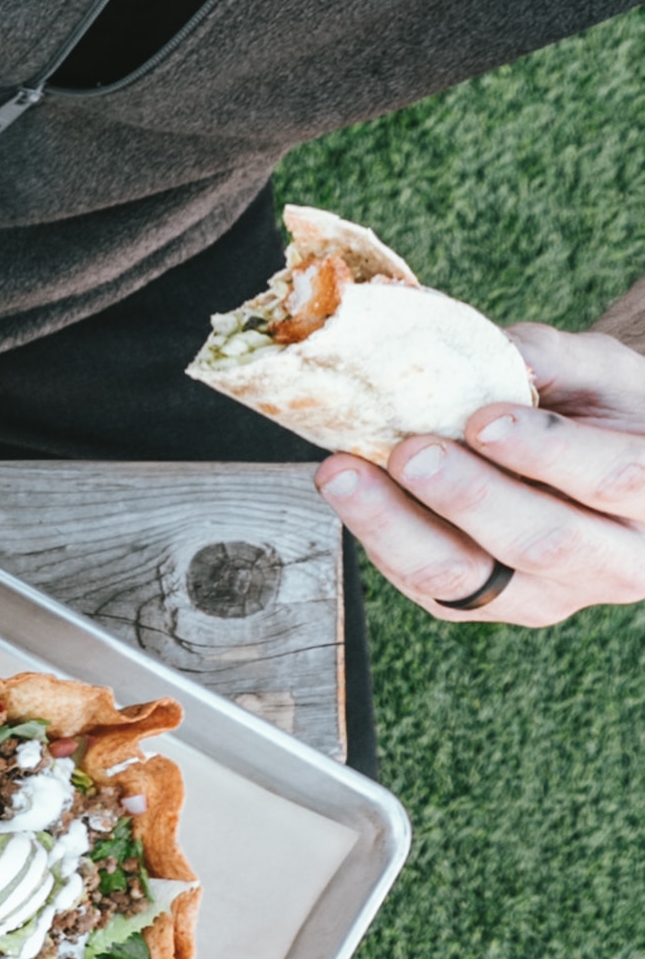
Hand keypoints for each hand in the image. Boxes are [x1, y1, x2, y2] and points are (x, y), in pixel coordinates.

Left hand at [317, 323, 644, 624]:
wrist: (595, 458)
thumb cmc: (607, 409)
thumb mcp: (604, 372)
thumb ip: (557, 360)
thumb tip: (495, 353)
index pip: (614, 477)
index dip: (548, 450)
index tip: (485, 418)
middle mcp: (614, 562)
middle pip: (540, 540)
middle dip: (468, 496)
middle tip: (410, 451)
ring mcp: (546, 595)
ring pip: (466, 578)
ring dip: (395, 526)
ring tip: (344, 473)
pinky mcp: (484, 606)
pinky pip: (425, 585)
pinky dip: (380, 537)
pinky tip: (349, 491)